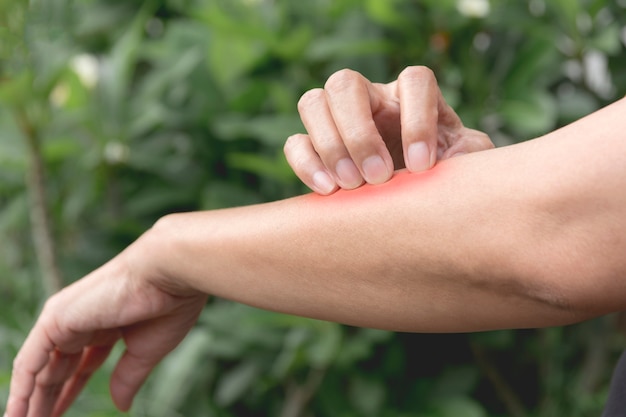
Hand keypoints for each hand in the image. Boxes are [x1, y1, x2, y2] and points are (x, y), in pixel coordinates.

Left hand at [4, 234, 207, 416]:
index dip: (71, 391)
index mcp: (107, 325)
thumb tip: (121, 406)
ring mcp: (67, 318)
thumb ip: (128, 378)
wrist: (168, 274)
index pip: (82, 364)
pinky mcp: (56, 319)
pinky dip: (22, 389)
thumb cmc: (168, 306)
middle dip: (48, 400)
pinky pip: (30, 362)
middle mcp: (82, 320)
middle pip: (59, 369)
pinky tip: (18, 413)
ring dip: (30, 401)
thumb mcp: (146, 352)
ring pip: (40, 368)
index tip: (60, 415)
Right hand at [284, 66, 492, 193]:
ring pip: (313, 102)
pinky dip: (306, 163)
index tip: (423, 166)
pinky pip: (295, 142)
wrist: (415, 197)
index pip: (414, 81)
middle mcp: (372, 99)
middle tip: (378, 177)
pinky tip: (329, 191)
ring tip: (353, 186)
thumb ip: (471, 154)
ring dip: (330, 145)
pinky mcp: (315, 147)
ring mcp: (338, 119)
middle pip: (346, 83)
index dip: (418, 119)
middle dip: (359, 132)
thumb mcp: (467, 162)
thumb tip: (454, 160)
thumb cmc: (445, 172)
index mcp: (413, 95)